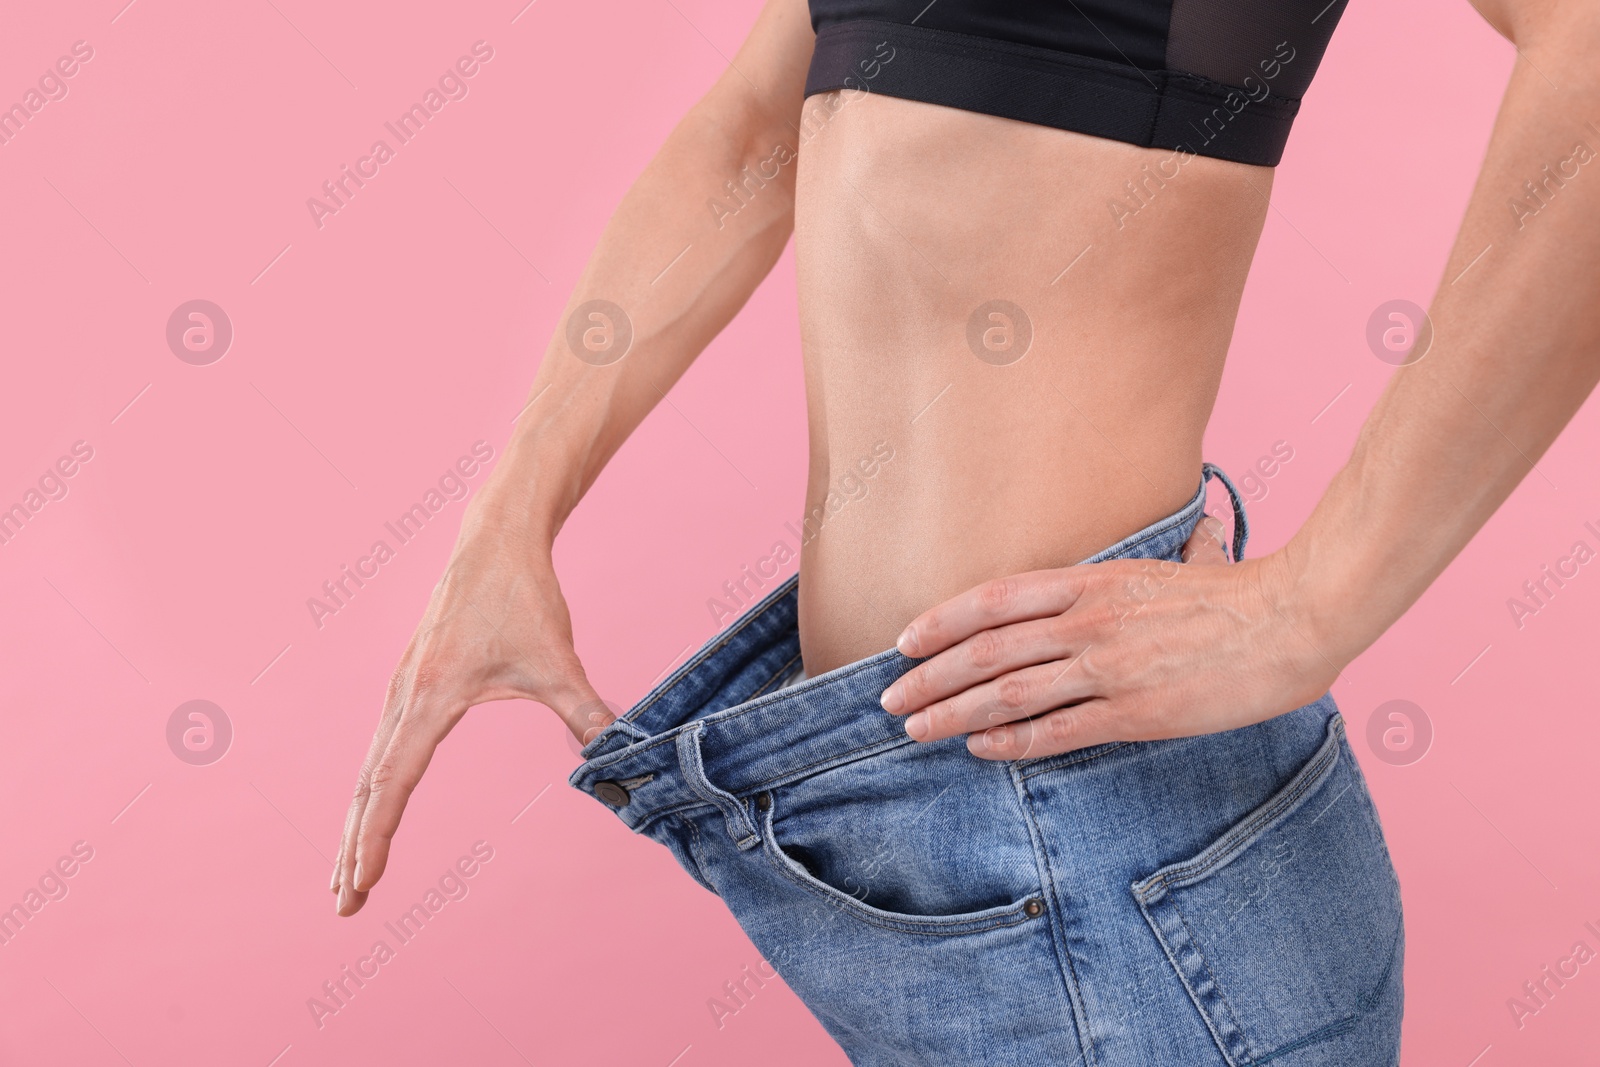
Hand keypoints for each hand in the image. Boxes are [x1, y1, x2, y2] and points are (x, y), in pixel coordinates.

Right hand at [331, 502, 611, 915]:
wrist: (495, 542)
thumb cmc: (525, 598)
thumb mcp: (558, 661)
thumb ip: (584, 711)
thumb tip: (614, 755)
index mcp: (431, 698)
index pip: (393, 782)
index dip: (376, 836)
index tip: (360, 882)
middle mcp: (403, 697)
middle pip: (368, 789)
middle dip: (353, 850)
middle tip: (343, 908)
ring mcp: (400, 689)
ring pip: (368, 771)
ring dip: (355, 824)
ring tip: (345, 876)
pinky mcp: (408, 681)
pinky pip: (379, 748)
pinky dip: (368, 790)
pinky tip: (368, 809)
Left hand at [877, 517, 1340, 759]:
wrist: (1292, 620)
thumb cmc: (1237, 592)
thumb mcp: (1175, 562)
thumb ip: (1145, 563)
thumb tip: (1172, 545)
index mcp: (1091, 579)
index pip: (993, 598)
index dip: (941, 621)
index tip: (904, 640)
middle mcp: (1087, 620)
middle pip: (987, 649)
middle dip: (929, 675)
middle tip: (890, 697)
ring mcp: (1108, 667)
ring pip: (1009, 692)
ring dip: (953, 713)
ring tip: (916, 729)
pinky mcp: (1134, 711)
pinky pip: (1057, 729)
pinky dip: (1012, 741)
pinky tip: (980, 749)